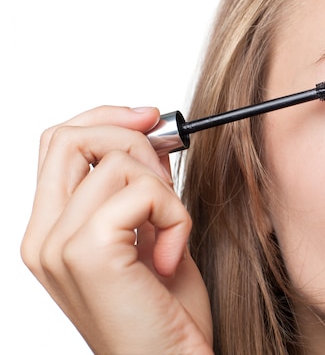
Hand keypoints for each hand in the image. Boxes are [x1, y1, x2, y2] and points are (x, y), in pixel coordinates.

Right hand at [21, 106, 212, 354]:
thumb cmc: (164, 312)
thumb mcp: (151, 233)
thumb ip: (138, 186)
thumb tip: (148, 135)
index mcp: (51, 230)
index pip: (59, 143)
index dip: (105, 118)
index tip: (148, 118)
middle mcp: (43, 236)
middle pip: (71, 137)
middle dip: (133, 140)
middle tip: (166, 181)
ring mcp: (57, 244)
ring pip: (118, 162)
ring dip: (166, 192)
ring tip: (172, 237)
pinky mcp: (86, 252)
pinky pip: (142, 192)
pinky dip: (175, 215)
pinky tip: (172, 256)